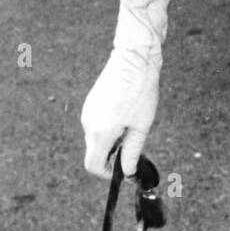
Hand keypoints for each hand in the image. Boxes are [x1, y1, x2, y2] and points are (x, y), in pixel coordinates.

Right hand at [81, 0, 169, 179]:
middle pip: (95, 152)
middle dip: (113, 155)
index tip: (124, 170)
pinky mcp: (91, 101)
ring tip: (134, 124)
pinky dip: (109, 126)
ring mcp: (88, 111)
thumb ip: (133, 151)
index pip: (93, 166)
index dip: (108, 173)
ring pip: (97, 137)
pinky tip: (127, 114)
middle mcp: (88, 123)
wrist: (135, 57)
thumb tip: (128, 172)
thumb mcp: (141, 125)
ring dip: (112, 139)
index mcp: (99, 132)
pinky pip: (98, 123)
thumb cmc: (140, 89)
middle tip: (135, 145)